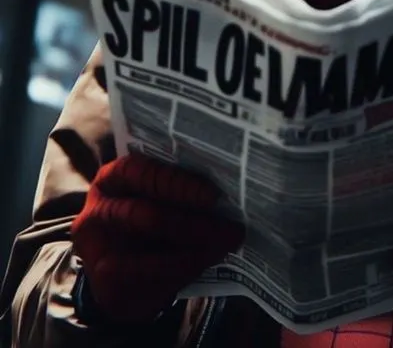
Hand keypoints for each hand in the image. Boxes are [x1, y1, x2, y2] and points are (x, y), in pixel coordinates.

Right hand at [71, 154, 242, 323]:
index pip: (139, 172)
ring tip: (227, 244)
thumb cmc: (140, 222)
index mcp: (111, 179)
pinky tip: (208, 260)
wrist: (113, 273)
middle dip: (193, 223)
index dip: (176, 183)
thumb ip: (173, 188)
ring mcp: (98, 250)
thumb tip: (225, 187)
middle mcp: (98, 211)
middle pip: (146, 215)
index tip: (213, 194)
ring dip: (196, 249)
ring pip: (152, 253)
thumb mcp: (147, 196)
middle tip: (231, 227)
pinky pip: (152, 277)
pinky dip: (186, 268)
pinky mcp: (106, 282)